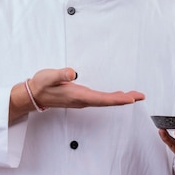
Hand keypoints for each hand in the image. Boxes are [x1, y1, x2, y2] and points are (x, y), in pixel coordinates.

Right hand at [29, 67, 144, 107]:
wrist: (33, 94)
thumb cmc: (41, 85)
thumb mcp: (49, 76)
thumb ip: (60, 74)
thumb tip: (72, 72)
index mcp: (78, 95)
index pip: (102, 99)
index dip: (118, 99)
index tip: (131, 99)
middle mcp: (82, 100)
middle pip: (108, 101)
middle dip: (125, 99)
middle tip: (140, 96)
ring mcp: (82, 99)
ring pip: (105, 100)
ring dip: (120, 98)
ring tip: (134, 96)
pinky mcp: (80, 97)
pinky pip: (100, 99)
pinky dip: (112, 97)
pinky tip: (117, 95)